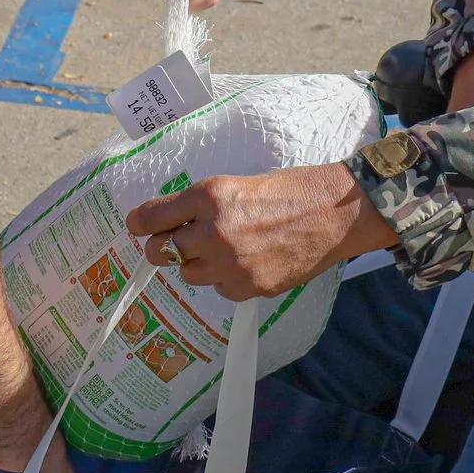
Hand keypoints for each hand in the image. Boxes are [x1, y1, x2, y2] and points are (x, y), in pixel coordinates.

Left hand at [125, 160, 398, 300]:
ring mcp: (232, 264)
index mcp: (210, 196)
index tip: (137, 226)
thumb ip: (203, 205)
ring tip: (225, 248)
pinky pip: (220, 289)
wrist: (336, 213)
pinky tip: (249, 261)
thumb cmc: (291, 190)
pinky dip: (226, 278)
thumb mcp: (239, 183)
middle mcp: (215, 231)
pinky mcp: (250, 287)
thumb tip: (170, 223)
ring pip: (188, 274)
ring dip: (198, 263)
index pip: (152, 217)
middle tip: (177, 241)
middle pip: (160, 252)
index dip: (140, 223)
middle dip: (165, 247)